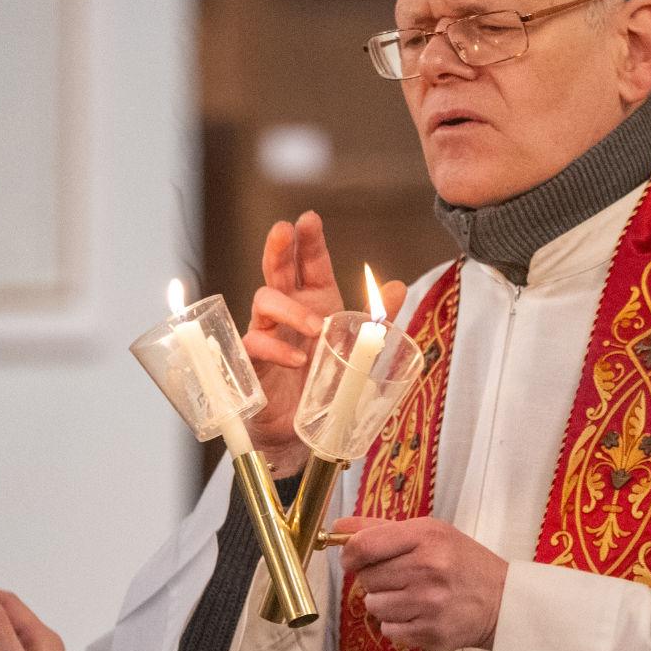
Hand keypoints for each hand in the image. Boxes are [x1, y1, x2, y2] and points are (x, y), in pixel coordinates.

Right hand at [244, 213, 409, 475]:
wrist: (301, 430)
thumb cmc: (325, 384)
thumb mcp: (358, 351)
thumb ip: (377, 321)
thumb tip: (397, 287)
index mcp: (315, 302)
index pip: (310, 263)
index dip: (309, 241)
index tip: (309, 219)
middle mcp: (289, 311)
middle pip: (277, 269)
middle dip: (279, 248)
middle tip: (283, 231)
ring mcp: (268, 332)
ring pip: (264, 300)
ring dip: (291, 309)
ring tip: (316, 327)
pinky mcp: (252, 359)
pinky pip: (256, 342)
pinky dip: (278, 349)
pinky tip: (298, 359)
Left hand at [333, 516, 507, 650]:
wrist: (504, 601)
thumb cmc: (462, 563)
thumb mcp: (430, 533)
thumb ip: (380, 529)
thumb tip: (337, 528)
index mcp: (426, 537)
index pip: (363, 546)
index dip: (350, 555)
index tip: (353, 560)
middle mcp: (428, 569)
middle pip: (366, 579)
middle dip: (377, 579)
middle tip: (402, 578)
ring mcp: (430, 604)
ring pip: (374, 607)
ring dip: (386, 604)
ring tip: (413, 597)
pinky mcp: (432, 633)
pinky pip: (389, 631)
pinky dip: (399, 625)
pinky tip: (420, 615)